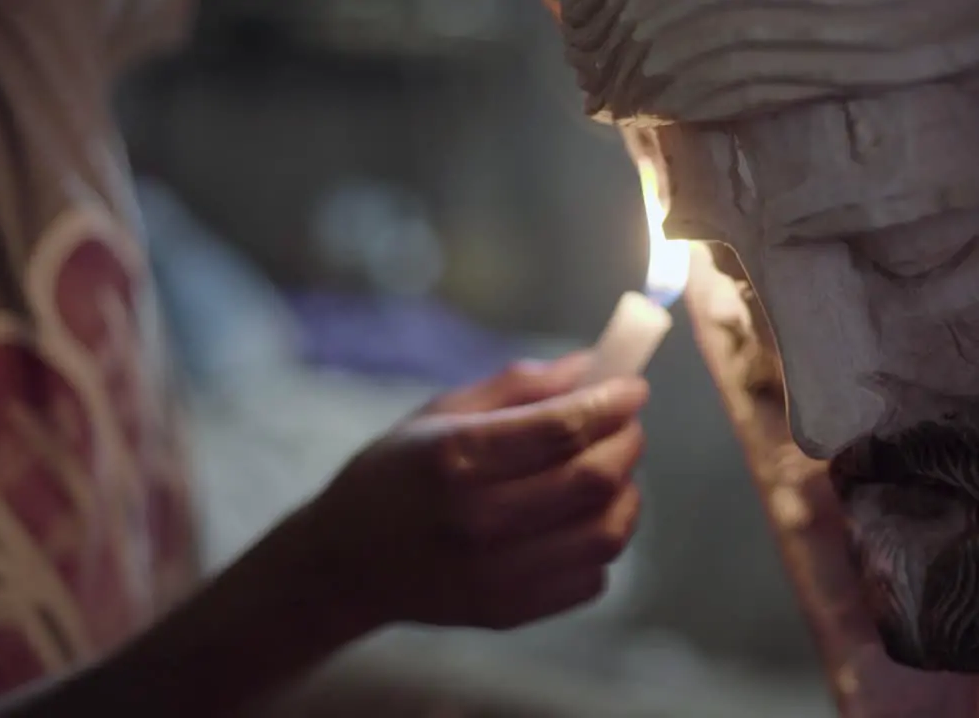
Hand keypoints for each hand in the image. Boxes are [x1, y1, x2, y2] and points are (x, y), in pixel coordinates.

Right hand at [310, 352, 648, 631]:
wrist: (345, 564)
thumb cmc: (396, 474)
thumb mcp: (440, 412)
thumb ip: (519, 387)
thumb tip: (593, 366)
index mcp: (457, 457)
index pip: (564, 428)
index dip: (612, 403)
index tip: (632, 387)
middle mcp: (478, 519)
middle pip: (594, 480)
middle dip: (627, 443)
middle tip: (626, 427)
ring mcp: (495, 575)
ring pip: (606, 533)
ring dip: (625, 495)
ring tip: (610, 474)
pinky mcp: (509, 612)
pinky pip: (593, 577)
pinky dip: (601, 542)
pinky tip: (579, 521)